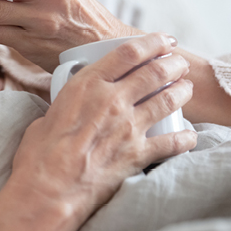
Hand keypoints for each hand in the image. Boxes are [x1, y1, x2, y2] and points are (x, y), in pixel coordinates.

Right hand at [0, 33, 196, 230]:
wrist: (47, 191)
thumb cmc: (39, 154)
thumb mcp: (50, 112)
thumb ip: (69, 102)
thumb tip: (74, 104)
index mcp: (88, 84)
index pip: (128, 52)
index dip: (152, 41)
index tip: (163, 39)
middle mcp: (112, 100)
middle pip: (154, 71)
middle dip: (173, 63)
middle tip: (179, 62)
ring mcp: (128, 127)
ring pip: (168, 100)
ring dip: (182, 91)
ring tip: (186, 87)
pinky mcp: (137, 155)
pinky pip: (172, 143)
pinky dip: (185, 138)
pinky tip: (190, 135)